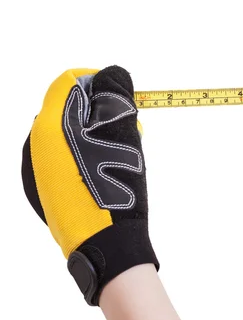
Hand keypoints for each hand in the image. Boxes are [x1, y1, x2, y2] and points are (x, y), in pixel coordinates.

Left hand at [21, 66, 157, 304]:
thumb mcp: (124, 135)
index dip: (97, 82)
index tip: (122, 96)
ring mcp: (37, 172)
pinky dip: (85, 156)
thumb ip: (116, 97)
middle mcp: (35, 147)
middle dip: (100, 111)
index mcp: (48, 128)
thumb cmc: (116, 189)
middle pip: (66, 110)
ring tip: (123, 152)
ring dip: (95, 134)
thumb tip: (112, 74)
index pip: (67, 83)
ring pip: (66, 136)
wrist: (106, 246)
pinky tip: (106, 173)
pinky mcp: (45, 191)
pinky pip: (64, 160)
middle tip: (129, 128)